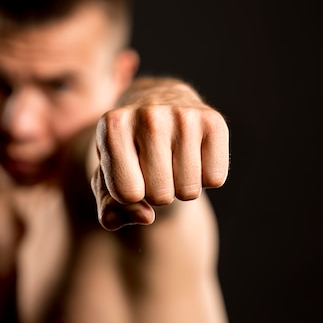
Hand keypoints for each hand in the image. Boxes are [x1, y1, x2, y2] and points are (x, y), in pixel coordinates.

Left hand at [91, 79, 228, 230]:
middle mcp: (147, 114)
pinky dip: (205, 178)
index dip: (129, 194)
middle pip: (159, 195)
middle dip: (156, 193)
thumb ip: (112, 211)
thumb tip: (146, 217)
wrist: (157, 105)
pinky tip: (192, 155)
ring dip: (181, 187)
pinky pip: (215, 179)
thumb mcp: (107, 181)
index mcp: (112, 126)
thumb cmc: (128, 152)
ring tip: (172, 160)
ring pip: (188, 191)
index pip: (126, 194)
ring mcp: (183, 114)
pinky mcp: (214, 120)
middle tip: (153, 167)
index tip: (129, 171)